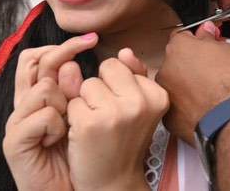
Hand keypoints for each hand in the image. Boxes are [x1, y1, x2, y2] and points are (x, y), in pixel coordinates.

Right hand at [3, 33, 98, 190]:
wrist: (78, 188)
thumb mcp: (105, 110)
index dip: (66, 44)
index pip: (42, 52)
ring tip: (74, 126)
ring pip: (45, 88)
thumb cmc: (91, 148)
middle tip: (88, 98)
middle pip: (38, 61)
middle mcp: (27, 101)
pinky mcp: (14, 141)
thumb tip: (124, 52)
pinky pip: (42, 117)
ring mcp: (17, 121)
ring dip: (67, 106)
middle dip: (68, 69)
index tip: (91, 40)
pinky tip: (62, 139)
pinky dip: (57, 127)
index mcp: (45, 91)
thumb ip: (111, 83)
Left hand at [66, 49, 168, 190]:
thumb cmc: (124, 141)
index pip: (121, 65)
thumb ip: (134, 75)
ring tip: (97, 125)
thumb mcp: (139, 107)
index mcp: (157, 95)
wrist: (114, 182)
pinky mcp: (89, 124)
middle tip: (108, 116)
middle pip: (106, 68)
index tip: (123, 110)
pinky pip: (72, 102)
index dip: (116, 86)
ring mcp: (115, 113)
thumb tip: (125, 51)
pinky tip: (84, 134)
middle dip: (100, 88)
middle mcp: (140, 102)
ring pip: (87, 84)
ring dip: (85, 102)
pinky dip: (73, 118)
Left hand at [157, 22, 229, 142]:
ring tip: (209, 93)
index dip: (195, 41)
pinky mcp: (168, 118)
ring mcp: (166, 94)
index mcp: (179, 48)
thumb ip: (211, 39)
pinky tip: (204, 108)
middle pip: (175, 61)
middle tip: (210, 71)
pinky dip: (187, 107)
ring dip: (186, 86)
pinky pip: (177, 107)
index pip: (181, 36)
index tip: (204, 46)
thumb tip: (205, 34)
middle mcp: (166, 69)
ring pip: (174, 85)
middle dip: (189, 65)